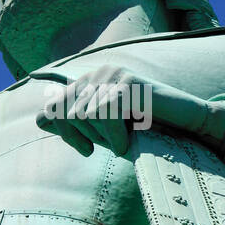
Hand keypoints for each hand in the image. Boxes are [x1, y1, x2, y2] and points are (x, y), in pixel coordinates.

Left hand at [35, 62, 224, 158]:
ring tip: (123, 142)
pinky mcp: (127, 82)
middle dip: (82, 135)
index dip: (66, 133)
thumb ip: (72, 124)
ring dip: (102, 136)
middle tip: (106, 147)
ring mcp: (112, 75)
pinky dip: (115, 135)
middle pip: (65, 111)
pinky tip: (129, 141)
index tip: (87, 150)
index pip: (53, 107)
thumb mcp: (102, 131)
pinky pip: (105, 113)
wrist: (183, 129)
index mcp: (88, 83)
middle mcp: (97, 74)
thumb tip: (40, 118)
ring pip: (82, 113)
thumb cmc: (143, 133)